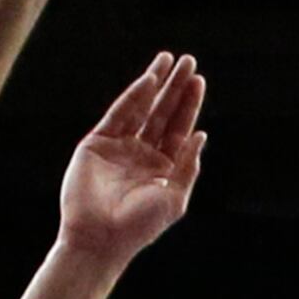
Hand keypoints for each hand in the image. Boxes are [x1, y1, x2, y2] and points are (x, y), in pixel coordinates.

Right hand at [60, 52, 204, 263]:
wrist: (100, 239)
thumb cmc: (140, 226)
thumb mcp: (174, 198)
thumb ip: (187, 166)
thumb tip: (201, 135)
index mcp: (162, 168)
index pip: (178, 129)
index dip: (189, 104)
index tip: (199, 80)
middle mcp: (141, 154)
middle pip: (162, 113)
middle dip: (175, 88)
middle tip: (189, 61)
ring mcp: (118, 148)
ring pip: (141, 109)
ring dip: (155, 83)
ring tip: (168, 60)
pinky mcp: (97, 144)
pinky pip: (119, 115)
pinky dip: (133, 96)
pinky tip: (148, 80)